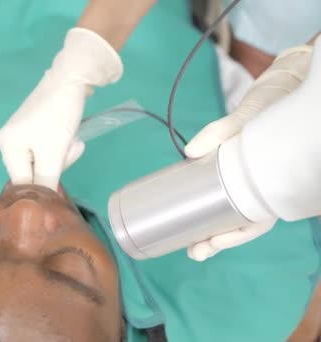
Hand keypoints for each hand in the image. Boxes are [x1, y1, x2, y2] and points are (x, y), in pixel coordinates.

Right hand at [0, 28, 122, 189]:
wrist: (71, 78)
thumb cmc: (58, 116)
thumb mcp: (53, 153)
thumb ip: (45, 181)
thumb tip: (43, 205)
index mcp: (7, 147)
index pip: (22, 182)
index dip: (43, 186)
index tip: (61, 178)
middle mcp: (7, 142)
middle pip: (33, 172)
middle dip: (55, 165)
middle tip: (68, 149)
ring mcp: (20, 134)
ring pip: (43, 161)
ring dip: (61, 155)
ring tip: (70, 139)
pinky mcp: (33, 128)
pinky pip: (46, 149)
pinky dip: (60, 146)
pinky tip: (68, 133)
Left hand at [185, 42, 313, 261]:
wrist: (284, 86)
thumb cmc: (274, 104)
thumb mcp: (250, 115)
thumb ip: (221, 131)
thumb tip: (189, 151)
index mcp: (272, 180)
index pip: (255, 221)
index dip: (234, 237)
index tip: (211, 244)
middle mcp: (262, 186)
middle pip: (241, 224)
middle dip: (217, 241)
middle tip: (194, 252)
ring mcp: (250, 181)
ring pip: (233, 214)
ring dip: (212, 230)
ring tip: (190, 245)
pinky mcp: (237, 170)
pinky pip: (225, 196)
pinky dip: (209, 208)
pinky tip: (193, 216)